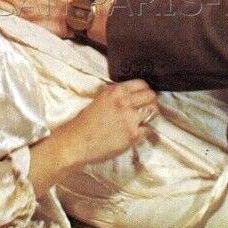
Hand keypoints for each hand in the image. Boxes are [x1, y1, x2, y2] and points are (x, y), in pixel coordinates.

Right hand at [28, 79, 158, 194]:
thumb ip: (113, 95)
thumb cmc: (82, 124)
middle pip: (151, 95)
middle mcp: (124, 102)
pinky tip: (139, 134)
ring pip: (153, 111)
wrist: (75, 143)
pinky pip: (148, 130)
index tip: (144, 95)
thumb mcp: (97, 100)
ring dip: (150, 115)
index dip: (144, 90)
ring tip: (144, 120)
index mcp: (115, 91)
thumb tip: (125, 93)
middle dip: (151, 101)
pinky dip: (146, 133)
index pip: (141, 83)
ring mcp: (130, 118)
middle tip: (147, 108)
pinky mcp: (132, 135)